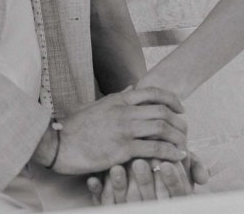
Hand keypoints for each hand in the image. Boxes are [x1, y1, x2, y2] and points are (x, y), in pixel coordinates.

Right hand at [43, 86, 187, 174]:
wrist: (58, 144)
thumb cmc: (75, 126)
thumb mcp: (97, 104)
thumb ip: (117, 96)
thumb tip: (132, 87)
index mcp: (119, 99)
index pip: (153, 92)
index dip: (172, 99)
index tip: (181, 108)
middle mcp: (124, 111)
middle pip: (162, 111)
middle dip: (179, 121)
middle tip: (185, 130)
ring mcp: (124, 130)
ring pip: (162, 129)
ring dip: (178, 137)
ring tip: (184, 145)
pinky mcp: (122, 149)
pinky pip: (154, 149)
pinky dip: (170, 153)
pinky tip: (176, 157)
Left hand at [87, 155, 202, 203]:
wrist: (134, 190)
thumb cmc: (161, 175)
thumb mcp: (179, 171)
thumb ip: (192, 169)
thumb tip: (204, 178)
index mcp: (169, 198)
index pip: (174, 192)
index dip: (171, 179)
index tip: (165, 163)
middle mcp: (151, 206)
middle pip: (149, 197)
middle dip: (145, 180)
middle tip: (140, 161)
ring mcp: (129, 208)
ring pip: (125, 201)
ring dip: (120, 184)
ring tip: (117, 167)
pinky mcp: (110, 208)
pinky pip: (104, 203)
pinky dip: (99, 190)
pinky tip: (94, 179)